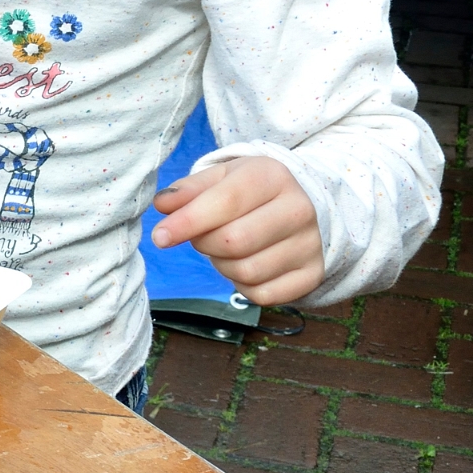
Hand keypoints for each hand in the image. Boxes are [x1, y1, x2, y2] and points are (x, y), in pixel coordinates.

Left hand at [151, 156, 323, 305]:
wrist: (296, 209)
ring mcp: (310, 245)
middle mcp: (299, 210)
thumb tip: (162, 205)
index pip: (224, 203)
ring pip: (247, 271)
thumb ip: (187, 190)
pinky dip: (242, 286)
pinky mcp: (313, 275)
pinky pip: (263, 295)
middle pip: (233, 241)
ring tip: (224, 249)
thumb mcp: (218, 179)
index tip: (159, 236)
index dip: (187, 222)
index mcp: (273, 177)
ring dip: (222, 265)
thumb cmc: (247, 193)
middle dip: (204, 243)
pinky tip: (244, 265)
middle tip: (201, 237)